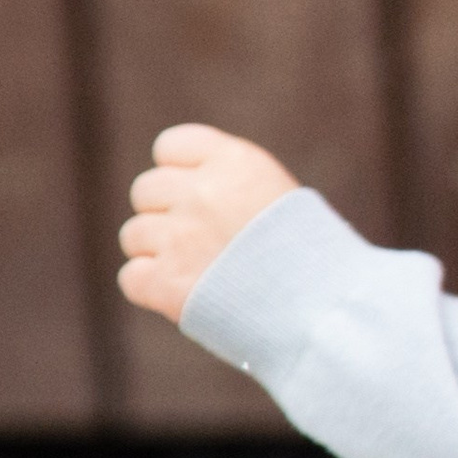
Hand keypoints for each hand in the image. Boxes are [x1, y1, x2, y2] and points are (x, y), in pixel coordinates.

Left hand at [118, 124, 296, 320]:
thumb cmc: (310, 255)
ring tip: (200, 271)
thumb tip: (178, 183)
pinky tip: (184, 294)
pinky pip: (131, 276)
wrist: (325, 311)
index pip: (170, 146)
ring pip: (134, 234)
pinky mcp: (166, 283)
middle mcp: (201, 192)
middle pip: (146, 189)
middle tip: (200, 240)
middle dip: (165, 212)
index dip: (180, 171)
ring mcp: (179, 238)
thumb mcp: (277, 194)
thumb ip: (227, 182)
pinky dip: (152, 288)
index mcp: (234, 161)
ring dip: (158, 252)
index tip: (200, 195)